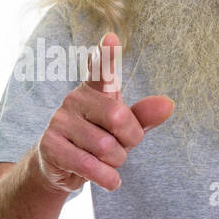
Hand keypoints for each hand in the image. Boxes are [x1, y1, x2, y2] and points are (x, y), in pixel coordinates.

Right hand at [34, 32, 174, 192]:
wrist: (60, 168)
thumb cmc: (98, 140)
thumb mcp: (124, 129)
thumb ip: (144, 116)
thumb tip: (168, 104)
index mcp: (94, 89)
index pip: (101, 68)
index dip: (107, 54)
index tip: (112, 37)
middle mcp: (75, 98)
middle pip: (118, 117)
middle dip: (129, 140)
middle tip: (123, 147)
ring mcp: (59, 120)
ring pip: (106, 146)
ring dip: (116, 163)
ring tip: (108, 163)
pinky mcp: (50, 145)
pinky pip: (89, 165)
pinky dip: (106, 177)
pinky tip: (110, 180)